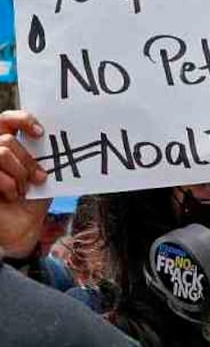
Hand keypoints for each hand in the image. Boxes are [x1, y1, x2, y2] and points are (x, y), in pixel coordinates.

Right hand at [0, 111, 51, 257]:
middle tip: (38, 178)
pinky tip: (13, 196)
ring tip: (24, 188)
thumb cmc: (33, 198)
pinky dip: (8, 185)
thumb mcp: (41, 171)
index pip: (6, 119)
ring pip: (1, 153)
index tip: (41, 133)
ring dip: (19, 173)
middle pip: (6, 140)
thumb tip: (66, 133)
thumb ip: (42, 152)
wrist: (22, 228)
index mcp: (5, 145)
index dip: (22, 119)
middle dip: (27, 160)